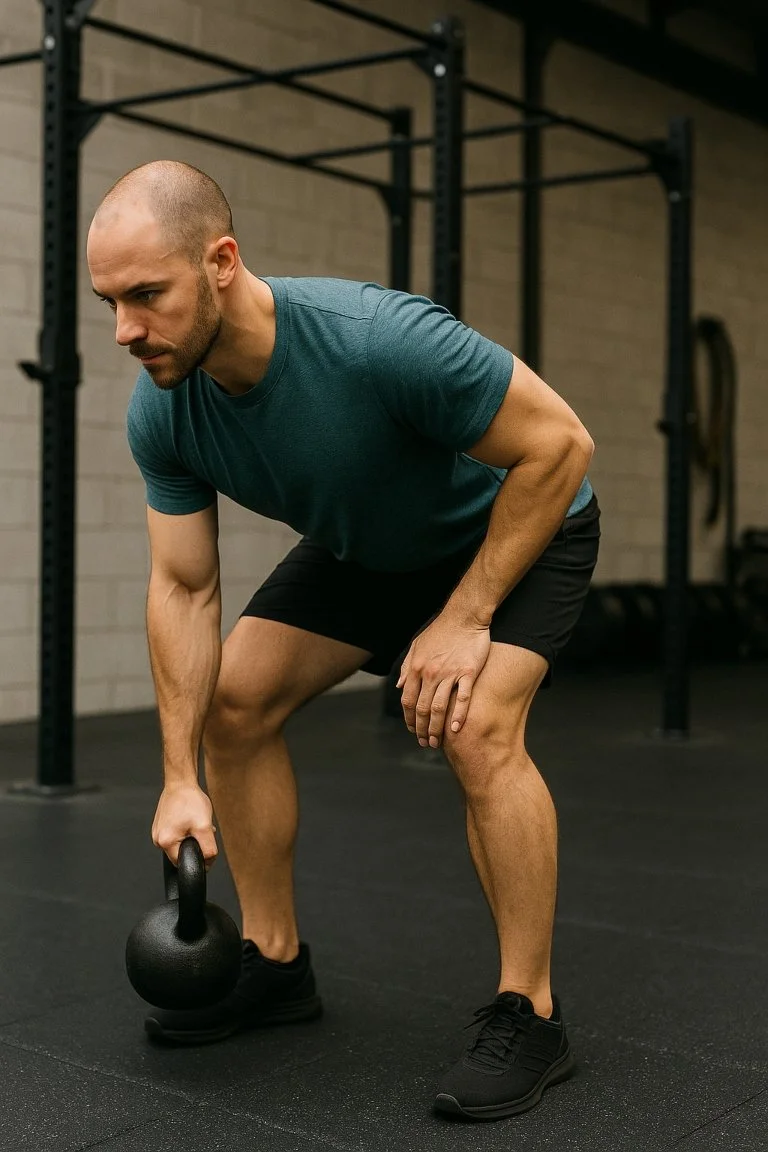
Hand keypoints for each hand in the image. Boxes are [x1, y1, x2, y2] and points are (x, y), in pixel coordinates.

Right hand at [151, 783, 217, 869]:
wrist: (181, 781)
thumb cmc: (190, 800)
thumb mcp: (204, 827)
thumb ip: (208, 849)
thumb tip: (207, 864)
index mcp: (165, 842)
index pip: (183, 863)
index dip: (197, 857)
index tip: (203, 843)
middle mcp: (157, 839)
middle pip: (181, 853)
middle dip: (194, 844)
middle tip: (199, 828)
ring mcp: (158, 831)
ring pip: (179, 844)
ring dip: (190, 836)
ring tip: (194, 821)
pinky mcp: (161, 825)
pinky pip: (176, 835)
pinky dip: (185, 830)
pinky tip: (189, 819)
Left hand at [397, 613, 490, 747]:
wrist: (464, 616)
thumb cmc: (440, 631)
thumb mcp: (416, 646)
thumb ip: (407, 667)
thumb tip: (398, 686)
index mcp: (416, 668)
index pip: (408, 701)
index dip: (408, 719)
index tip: (412, 730)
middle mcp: (430, 673)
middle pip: (422, 709)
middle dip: (421, 729)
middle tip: (425, 742)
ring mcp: (449, 673)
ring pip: (439, 708)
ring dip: (437, 728)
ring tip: (437, 741)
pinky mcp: (468, 672)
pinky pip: (462, 698)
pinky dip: (458, 715)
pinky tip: (455, 729)